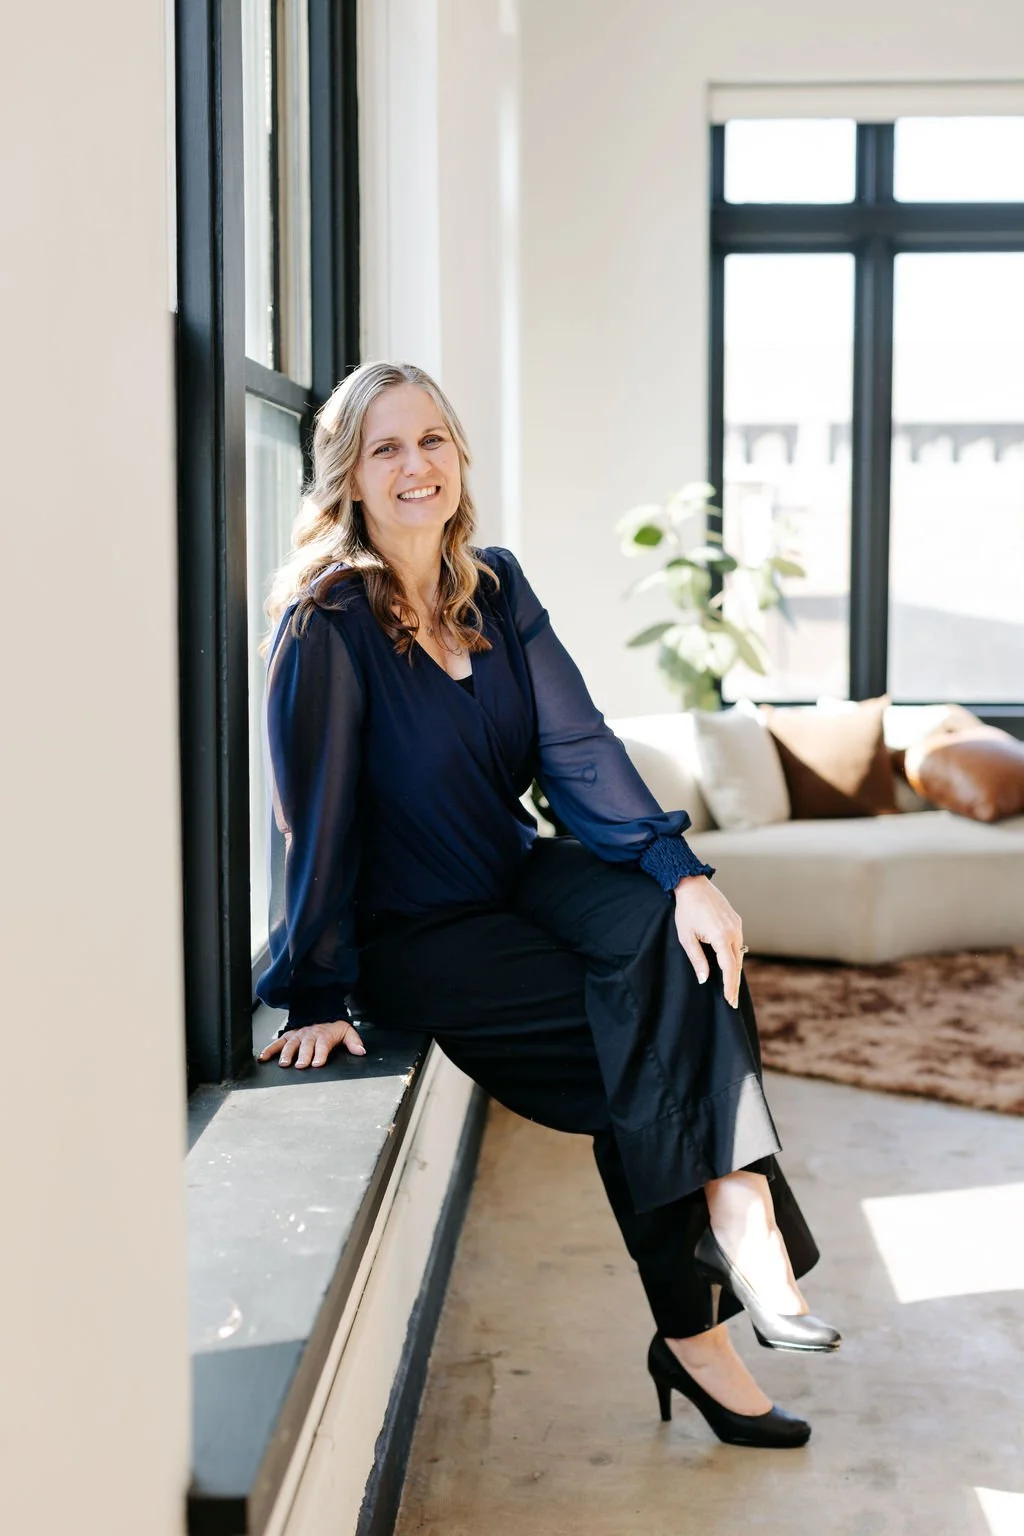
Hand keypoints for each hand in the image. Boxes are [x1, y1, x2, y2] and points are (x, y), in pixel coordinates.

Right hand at [257, 1019, 365, 1068]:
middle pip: (306, 1046)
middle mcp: (309, 1035)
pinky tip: (263, 1058)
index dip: (320, 1054)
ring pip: (291, 1045)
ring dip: (286, 1054)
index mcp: (324, 1035)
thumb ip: (353, 1041)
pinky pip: (277, 1043)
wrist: (319, 1011)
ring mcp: (297, 1036)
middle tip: (300, 1065)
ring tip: (283, 1064)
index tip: (318, 1063)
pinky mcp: (288, 1036)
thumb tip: (361, 1051)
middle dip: (303, 1056)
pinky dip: (269, 1050)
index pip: (323, 1045)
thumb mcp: (346, 1031)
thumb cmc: (332, 1026)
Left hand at [672, 875, 745, 1008]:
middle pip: (737, 964)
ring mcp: (737, 925)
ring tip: (731, 988)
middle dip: (734, 984)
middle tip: (732, 1002)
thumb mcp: (686, 937)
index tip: (729, 1000)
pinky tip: (729, 966)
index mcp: (721, 936)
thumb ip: (697, 959)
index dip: (729, 986)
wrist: (693, 885)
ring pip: (739, 954)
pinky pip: (738, 943)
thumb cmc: (686, 911)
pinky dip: (735, 957)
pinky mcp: (736, 921)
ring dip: (735, 971)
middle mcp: (733, 931)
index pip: (728, 968)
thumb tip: (705, 979)